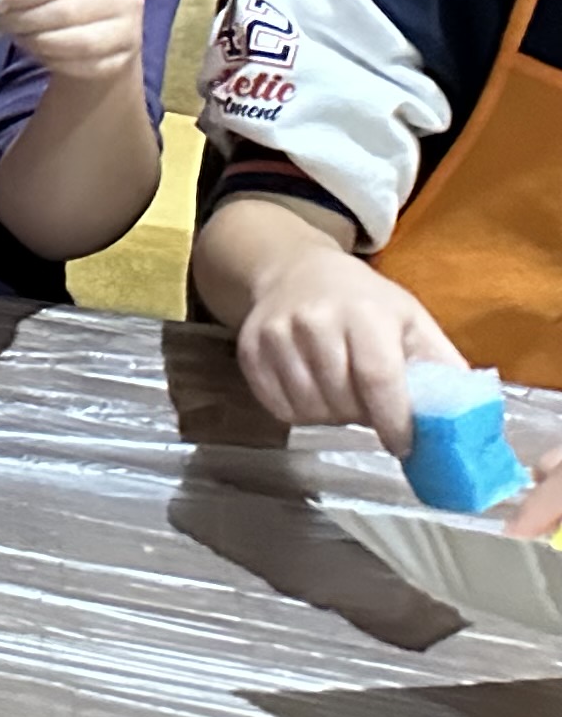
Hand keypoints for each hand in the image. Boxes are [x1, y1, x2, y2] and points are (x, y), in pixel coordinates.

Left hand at [0, 0, 145, 88]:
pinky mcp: (120, 61)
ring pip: (74, 42)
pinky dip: (49, 59)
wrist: (98, 31)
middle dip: (22, 18)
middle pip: (65, 11)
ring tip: (14, 34)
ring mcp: (128, 30)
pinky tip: (35, 49)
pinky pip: (78, 65)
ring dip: (34, 40)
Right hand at [234, 232, 459, 454]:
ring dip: (332, 418)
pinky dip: (300, 413)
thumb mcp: (411, 319)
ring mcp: (277, 335)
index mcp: (365, 314)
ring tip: (344, 400)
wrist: (295, 270)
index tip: (405, 446)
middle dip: (363, 418)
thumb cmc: (365, 301)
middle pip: (341, 399)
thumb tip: (467, 417)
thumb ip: (440, 364)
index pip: (378, 378)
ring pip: (308, 408)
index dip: (393, 420)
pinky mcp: (249, 351)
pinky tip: (316, 395)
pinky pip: (278, 407)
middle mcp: (315, 321)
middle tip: (373, 413)